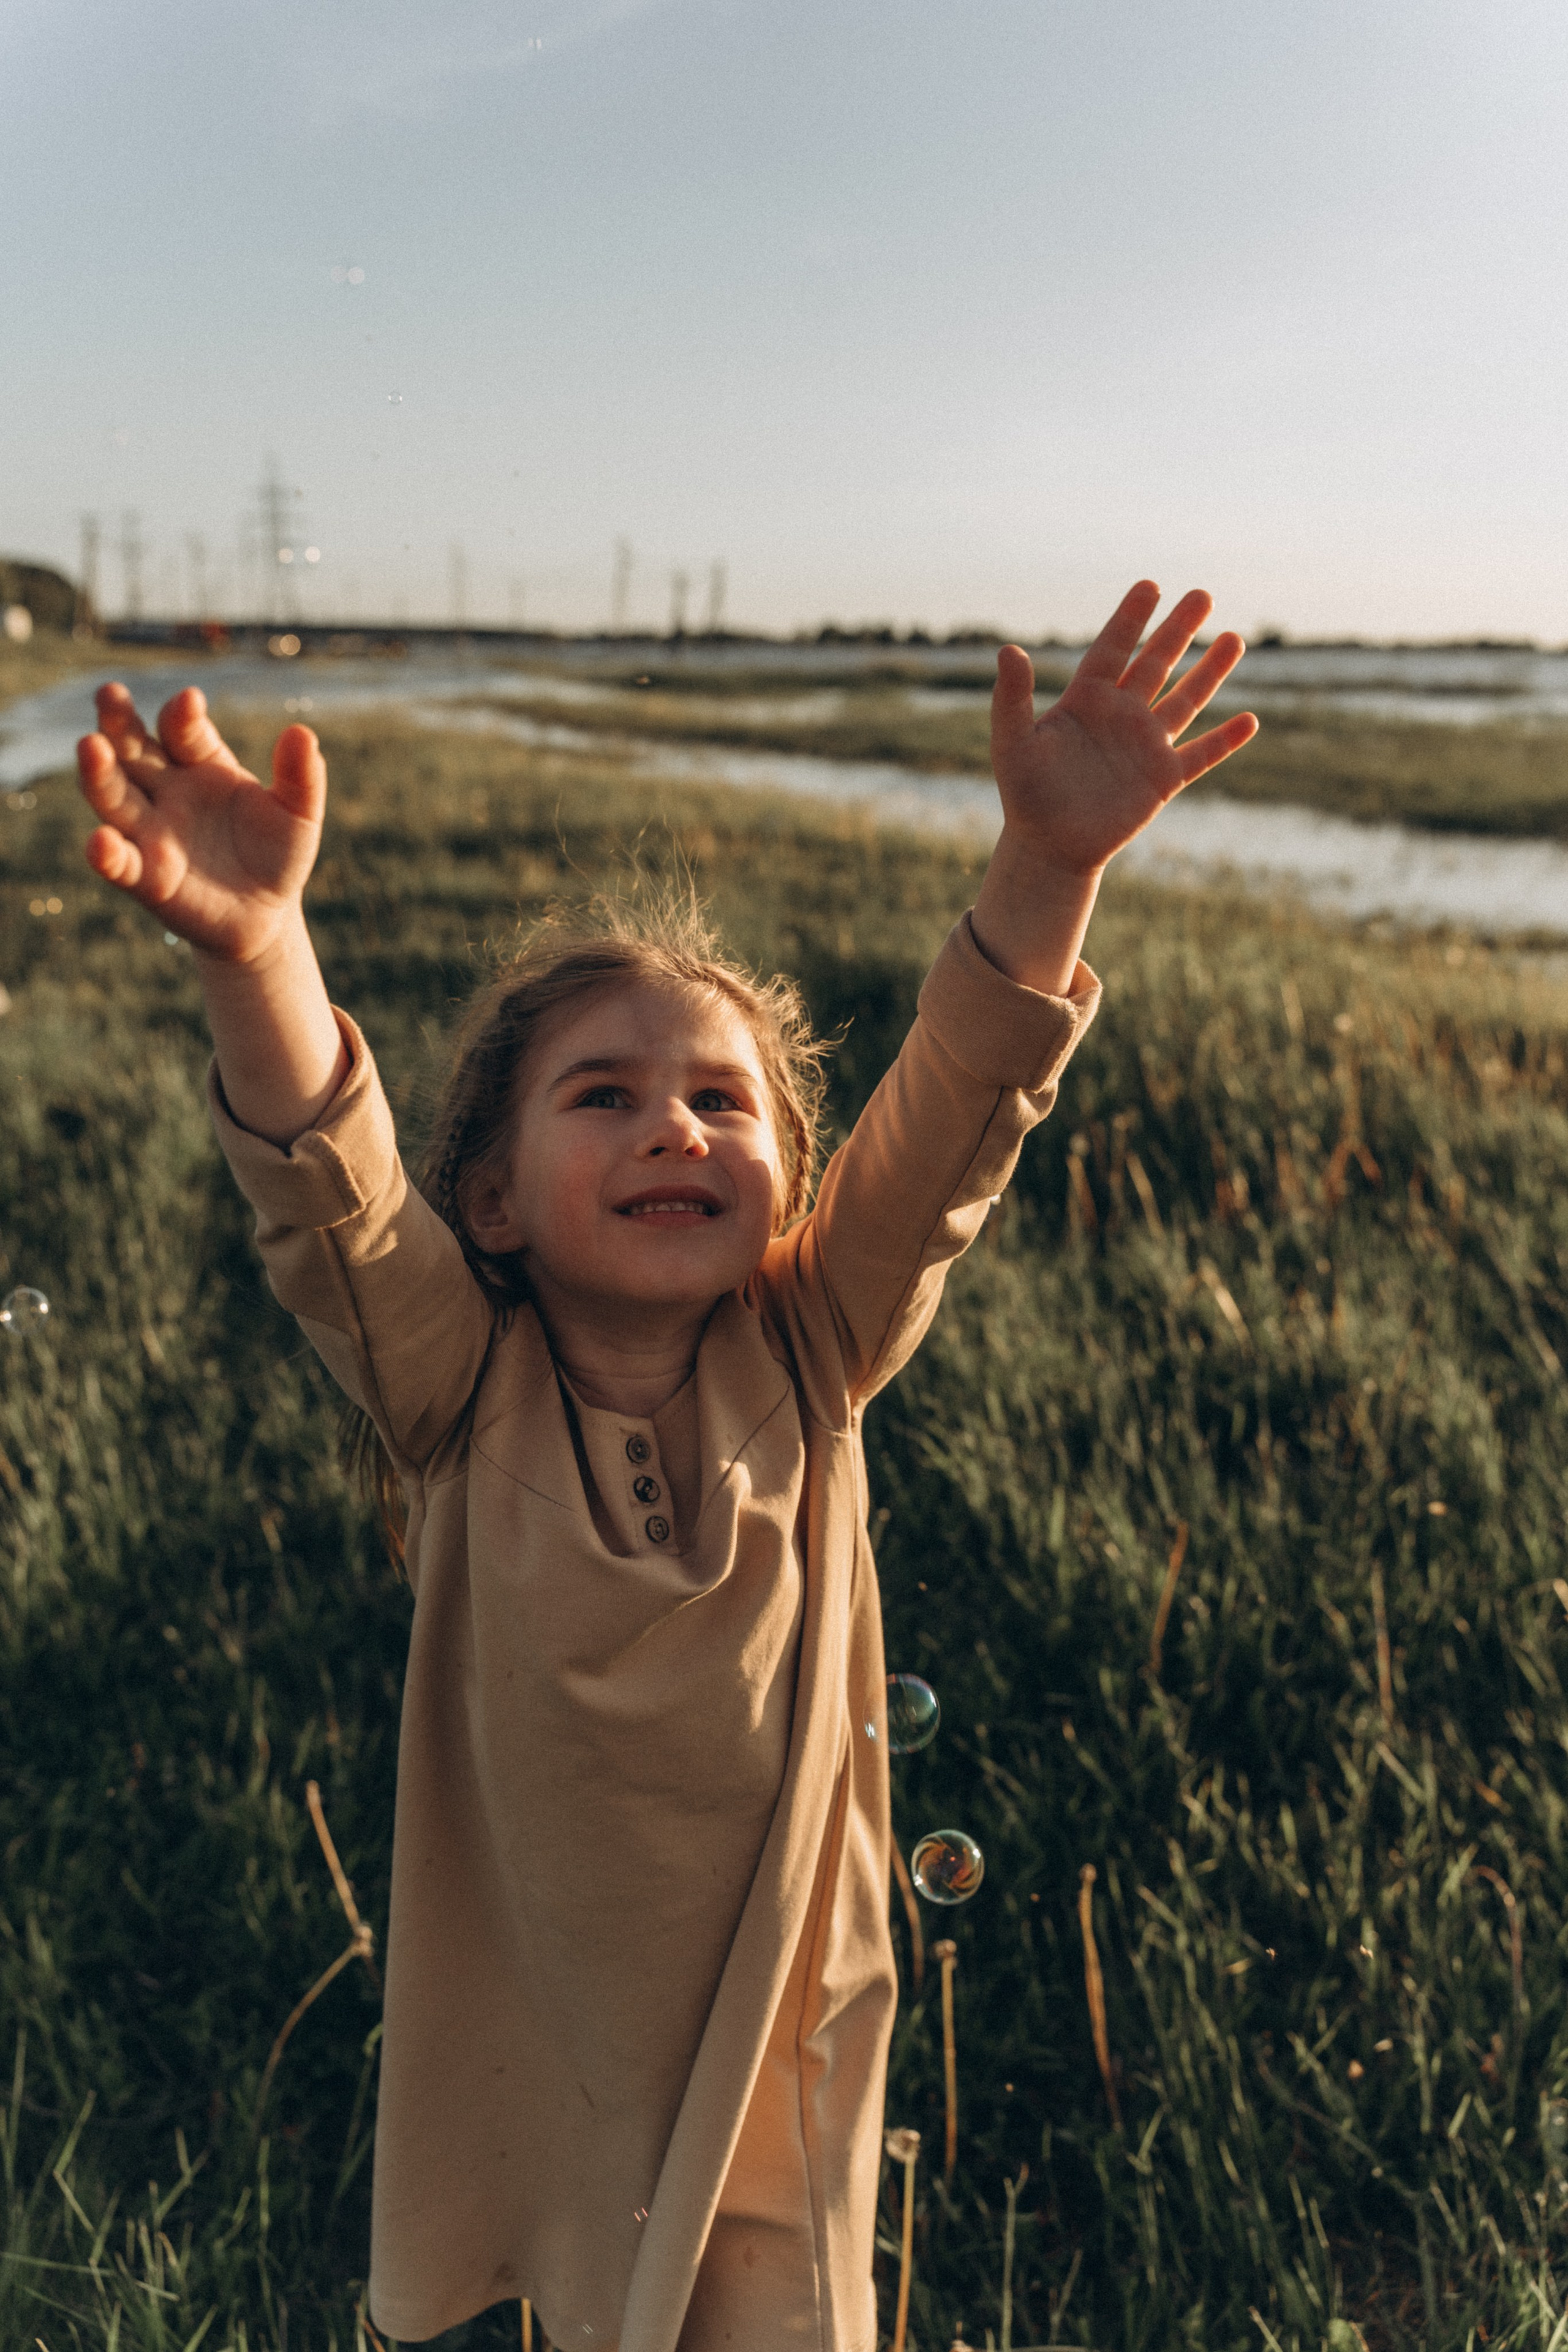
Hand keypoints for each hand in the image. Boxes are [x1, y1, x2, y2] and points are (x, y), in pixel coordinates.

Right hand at [77, 684, 326, 962]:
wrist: (266, 913)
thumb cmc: (278, 853)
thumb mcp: (299, 814)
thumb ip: (301, 777)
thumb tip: (302, 732)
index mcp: (201, 763)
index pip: (183, 730)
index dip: (183, 715)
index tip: (190, 701)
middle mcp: (166, 790)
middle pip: (133, 749)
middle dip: (118, 722)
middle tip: (109, 694)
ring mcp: (151, 832)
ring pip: (113, 796)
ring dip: (98, 773)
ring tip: (90, 746)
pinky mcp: (146, 877)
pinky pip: (120, 862)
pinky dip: (107, 853)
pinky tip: (101, 841)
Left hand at [989, 581, 1256, 877]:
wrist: (1049, 847)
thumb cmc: (1025, 794)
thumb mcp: (1013, 742)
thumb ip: (1012, 698)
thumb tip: (1008, 649)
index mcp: (1086, 701)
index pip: (1113, 649)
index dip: (1131, 618)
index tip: (1151, 586)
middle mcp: (1121, 716)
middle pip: (1157, 663)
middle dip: (1179, 630)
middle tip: (1203, 594)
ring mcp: (1145, 746)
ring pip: (1185, 700)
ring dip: (1210, 671)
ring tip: (1234, 639)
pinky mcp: (1163, 780)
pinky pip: (1201, 755)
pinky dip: (1225, 740)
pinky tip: (1250, 721)